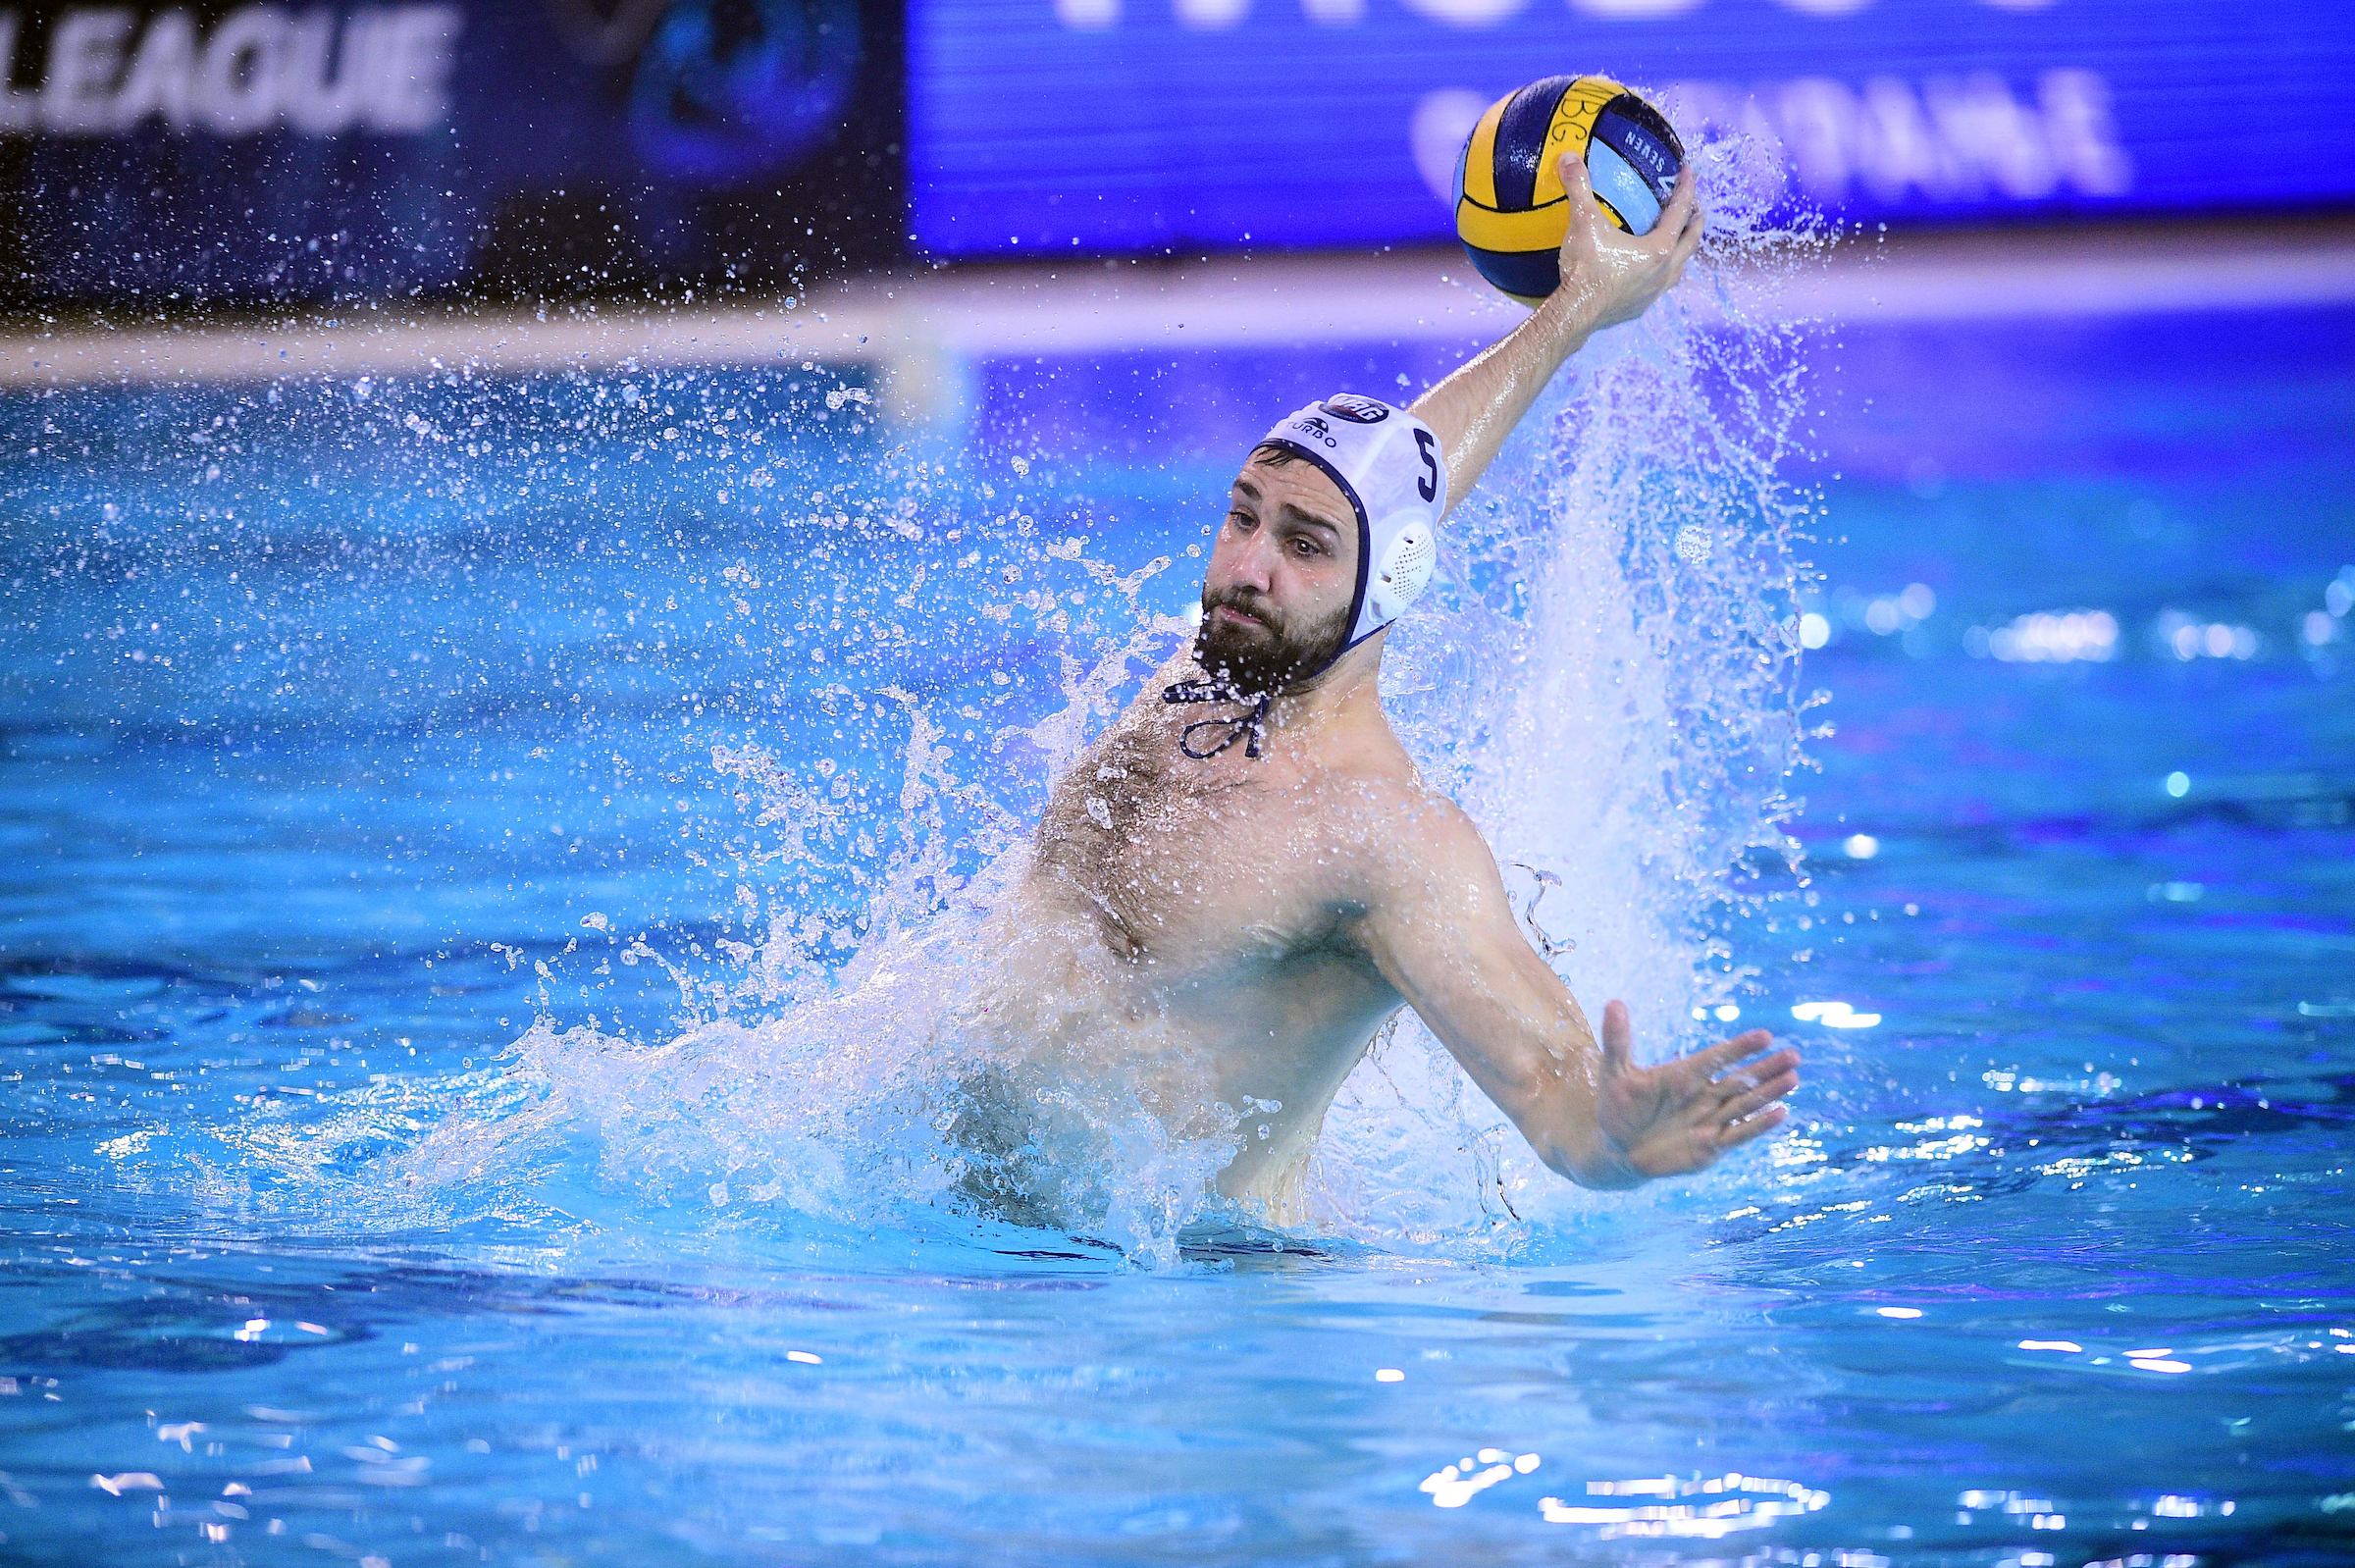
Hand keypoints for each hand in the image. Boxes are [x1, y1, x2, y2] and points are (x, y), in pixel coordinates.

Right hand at [1548, 153, 1704, 335]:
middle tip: (1697, 210)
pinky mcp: (1639, 308)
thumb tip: (1568, 157)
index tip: (1690, 173)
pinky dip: (1660, 274)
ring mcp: (1653, 293)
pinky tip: (1649, 273)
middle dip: (1696, 224)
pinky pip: (1658, 287)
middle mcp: (1664, 272)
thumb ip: (1579, 188)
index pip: (1680, 213)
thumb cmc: (1585, 269)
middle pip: (1690, 243)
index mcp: (1659, 248)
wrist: (1575, 314)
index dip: (1686, 190)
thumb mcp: (1583, 223)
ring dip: (1682, 252)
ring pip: (1678, 268)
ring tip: (1679, 243)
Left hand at [1583, 1000, 1796, 1187]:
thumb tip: (1614, 1001)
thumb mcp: (1616, 1073)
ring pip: (1745, 1104)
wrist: (1617, 1148)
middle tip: (1794, 1055)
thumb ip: (1618, 1039)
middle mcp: (1703, 1095)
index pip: (1717, 1057)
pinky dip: (1758, 1126)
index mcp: (1684, 1075)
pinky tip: (1781, 1113)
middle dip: (1766, 1068)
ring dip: (1769, 1093)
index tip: (1765, 1036)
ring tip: (1793, 1078)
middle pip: (1740, 1079)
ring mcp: (1709, 1121)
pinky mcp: (1711, 1147)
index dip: (1740, 1048)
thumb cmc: (1618, 1107)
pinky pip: (1738, 1135)